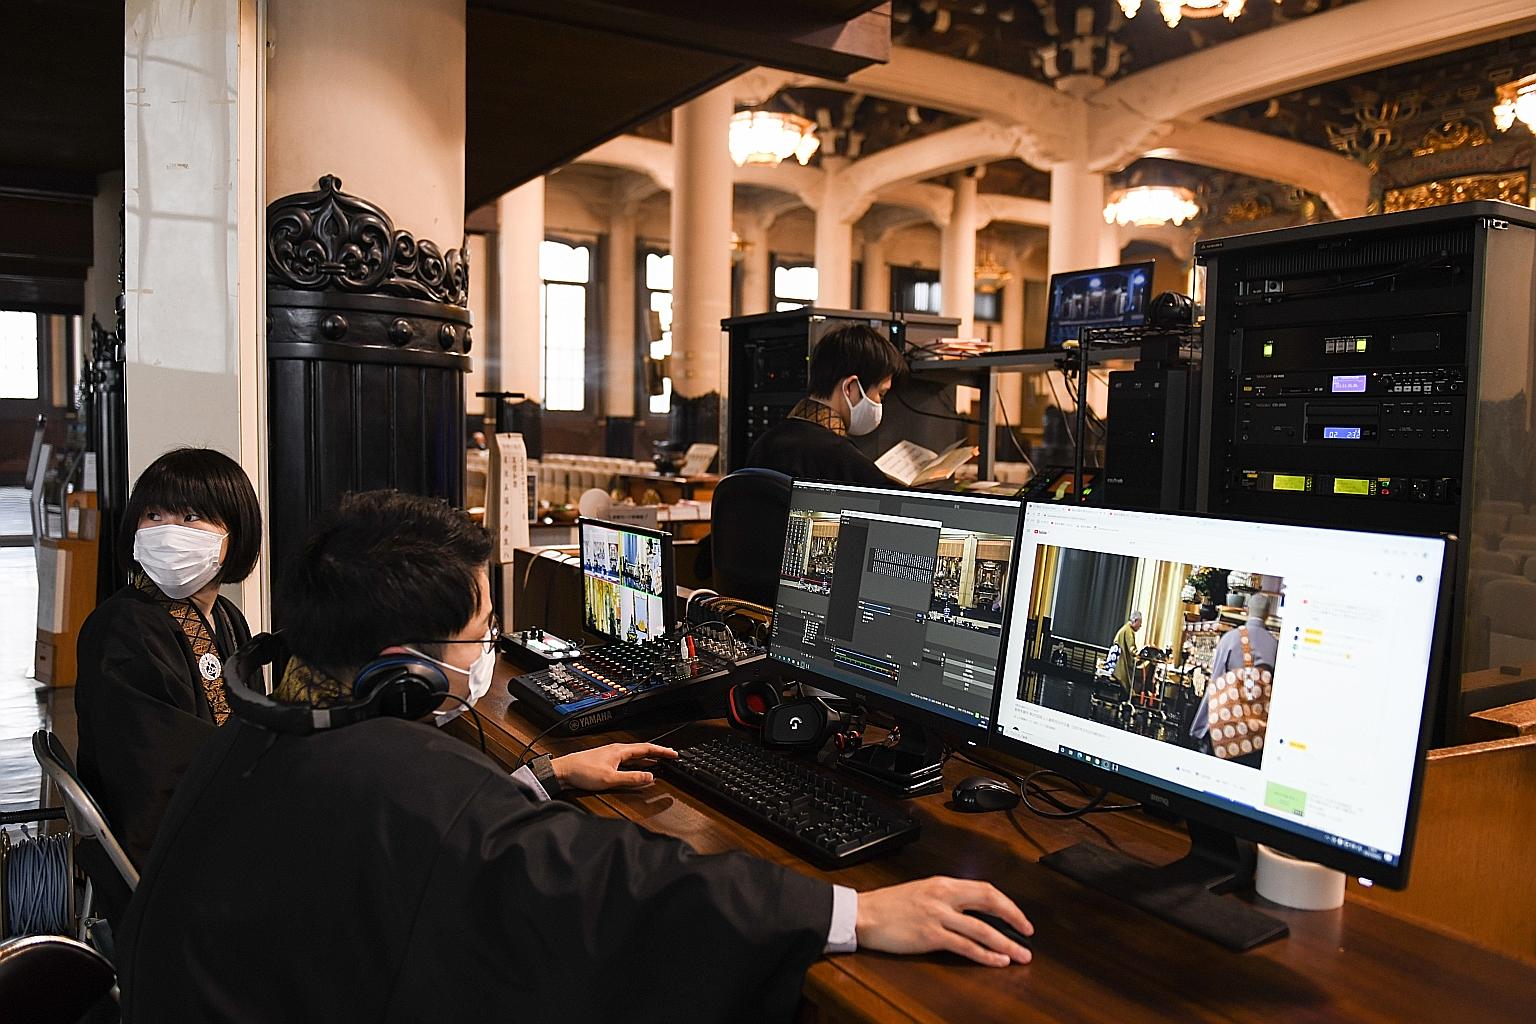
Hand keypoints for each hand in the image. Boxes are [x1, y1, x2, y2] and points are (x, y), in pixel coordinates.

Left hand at [552, 742, 677, 791]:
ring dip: (647, 757)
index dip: (662, 751)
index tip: (673, 754)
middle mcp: (616, 750)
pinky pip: (627, 760)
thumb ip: (631, 778)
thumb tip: (650, 777)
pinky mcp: (605, 761)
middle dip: (657, 752)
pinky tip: (637, 769)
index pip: (647, 748)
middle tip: (670, 756)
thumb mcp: (610, 779)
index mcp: (620, 751)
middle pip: (642, 749)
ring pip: (634, 755)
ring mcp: (610, 755)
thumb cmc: (582, 772)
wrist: (563, 771)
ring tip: (658, 761)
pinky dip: (637, 763)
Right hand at [856, 877, 1031, 966]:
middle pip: (989, 902)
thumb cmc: (888, 906)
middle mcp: (943, 896)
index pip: (984, 888)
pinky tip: (997, 961)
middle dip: (1014, 917)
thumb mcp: (921, 892)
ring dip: (1006, 943)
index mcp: (942, 884)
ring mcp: (938, 916)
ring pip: (982, 928)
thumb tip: (969, 910)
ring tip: (1021, 955)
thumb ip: (945, 898)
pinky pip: (965, 946)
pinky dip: (985, 954)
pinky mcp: (930, 935)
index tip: (1018, 916)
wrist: (863, 914)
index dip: (1006, 903)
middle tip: (1028, 932)